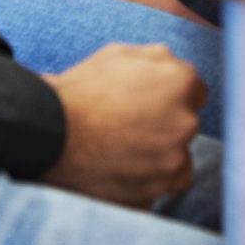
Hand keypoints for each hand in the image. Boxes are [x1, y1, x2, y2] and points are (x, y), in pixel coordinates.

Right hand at [41, 43, 206, 206]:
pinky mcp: (157, 190)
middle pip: (185, 124)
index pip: (194, 92)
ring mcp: (173, 160)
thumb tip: (173, 67)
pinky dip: (148, 181)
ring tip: (121, 150)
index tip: (148, 104)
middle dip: (164, 125)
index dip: (169, 96)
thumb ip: (157, 59)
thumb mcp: (119, 55)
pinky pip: (161, 185)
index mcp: (181, 84)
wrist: (50, 136)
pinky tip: (122, 170)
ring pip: (176, 157)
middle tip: (129, 126)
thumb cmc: (81, 92)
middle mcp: (185, 123)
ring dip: (158, 155)